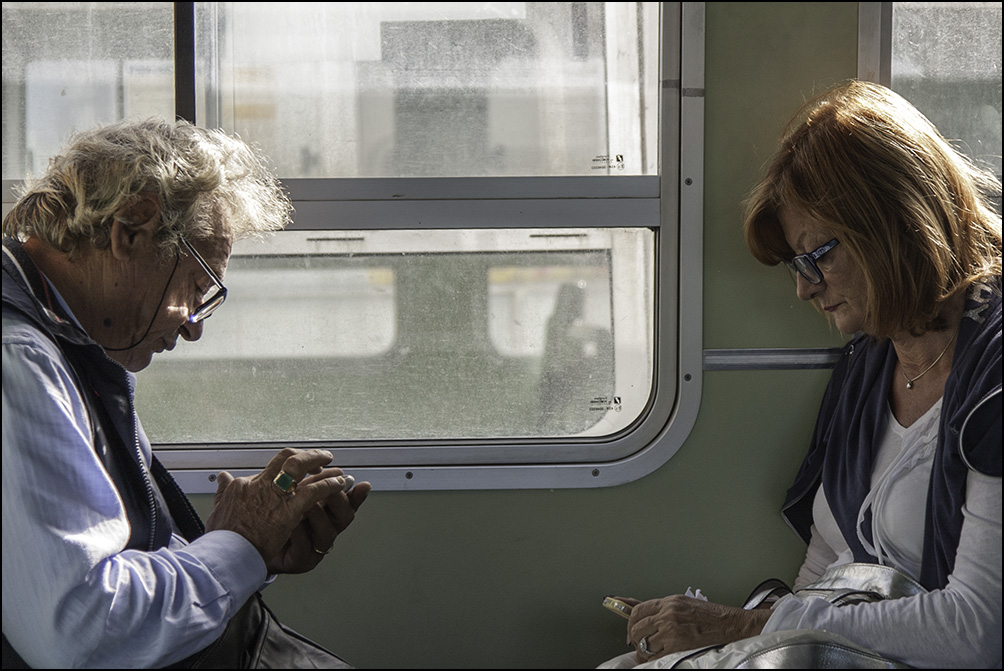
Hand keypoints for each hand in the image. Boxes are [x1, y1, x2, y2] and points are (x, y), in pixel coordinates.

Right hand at [205, 448, 362, 573]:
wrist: (223, 555)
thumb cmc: (222, 537)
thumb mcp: (218, 508)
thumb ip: (224, 490)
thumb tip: (223, 476)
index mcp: (246, 484)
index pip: (274, 463)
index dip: (292, 460)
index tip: (302, 463)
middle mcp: (261, 485)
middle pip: (289, 459)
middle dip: (310, 456)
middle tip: (323, 458)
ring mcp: (274, 498)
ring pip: (303, 471)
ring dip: (324, 470)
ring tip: (338, 472)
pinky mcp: (286, 513)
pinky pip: (312, 493)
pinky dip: (327, 486)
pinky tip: (337, 486)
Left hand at [267, 470, 371, 573]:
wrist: (253, 545)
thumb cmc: (275, 519)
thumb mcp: (296, 495)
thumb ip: (317, 483)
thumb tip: (338, 471)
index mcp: (328, 515)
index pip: (349, 503)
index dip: (356, 495)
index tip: (359, 484)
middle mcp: (325, 531)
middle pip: (344, 518)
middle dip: (336, 500)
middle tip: (326, 486)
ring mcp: (315, 548)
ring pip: (327, 533)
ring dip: (316, 514)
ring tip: (304, 503)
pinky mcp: (301, 561)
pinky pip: (304, 546)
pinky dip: (298, 532)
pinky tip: (290, 523)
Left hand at [627, 594, 770, 662]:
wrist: (732, 626)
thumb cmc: (713, 617)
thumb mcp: (684, 604)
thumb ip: (663, 609)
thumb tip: (640, 609)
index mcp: (669, 603)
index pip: (638, 610)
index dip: (630, 621)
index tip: (631, 628)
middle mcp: (668, 615)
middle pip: (637, 628)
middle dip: (635, 638)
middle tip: (638, 643)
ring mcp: (672, 632)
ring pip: (644, 644)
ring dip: (644, 651)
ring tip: (649, 653)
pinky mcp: (677, 648)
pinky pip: (655, 657)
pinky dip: (653, 660)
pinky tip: (658, 658)